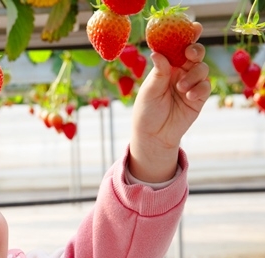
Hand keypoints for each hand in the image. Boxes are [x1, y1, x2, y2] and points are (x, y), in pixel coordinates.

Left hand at [129, 22, 209, 182]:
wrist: (154, 135)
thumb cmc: (146, 111)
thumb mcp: (149, 90)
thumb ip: (159, 72)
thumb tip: (157, 52)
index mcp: (166, 66)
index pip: (176, 47)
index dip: (185, 36)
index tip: (192, 27)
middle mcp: (179, 72)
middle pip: (195, 54)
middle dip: (195, 50)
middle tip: (189, 54)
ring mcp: (190, 84)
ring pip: (202, 68)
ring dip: (194, 75)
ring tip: (181, 89)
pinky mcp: (199, 97)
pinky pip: (206, 86)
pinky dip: (199, 88)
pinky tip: (188, 97)